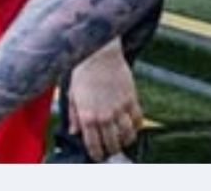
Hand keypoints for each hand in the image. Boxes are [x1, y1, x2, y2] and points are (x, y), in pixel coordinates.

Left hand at [68, 43, 143, 160]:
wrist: (100, 54)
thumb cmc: (83, 73)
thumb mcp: (72, 96)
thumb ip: (74, 116)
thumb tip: (74, 132)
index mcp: (87, 117)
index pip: (94, 144)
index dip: (97, 154)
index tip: (99, 156)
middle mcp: (104, 115)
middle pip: (112, 142)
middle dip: (112, 150)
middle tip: (112, 151)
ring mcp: (119, 107)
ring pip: (127, 133)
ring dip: (126, 141)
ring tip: (124, 142)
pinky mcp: (131, 98)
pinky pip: (138, 118)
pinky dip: (137, 126)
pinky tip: (134, 127)